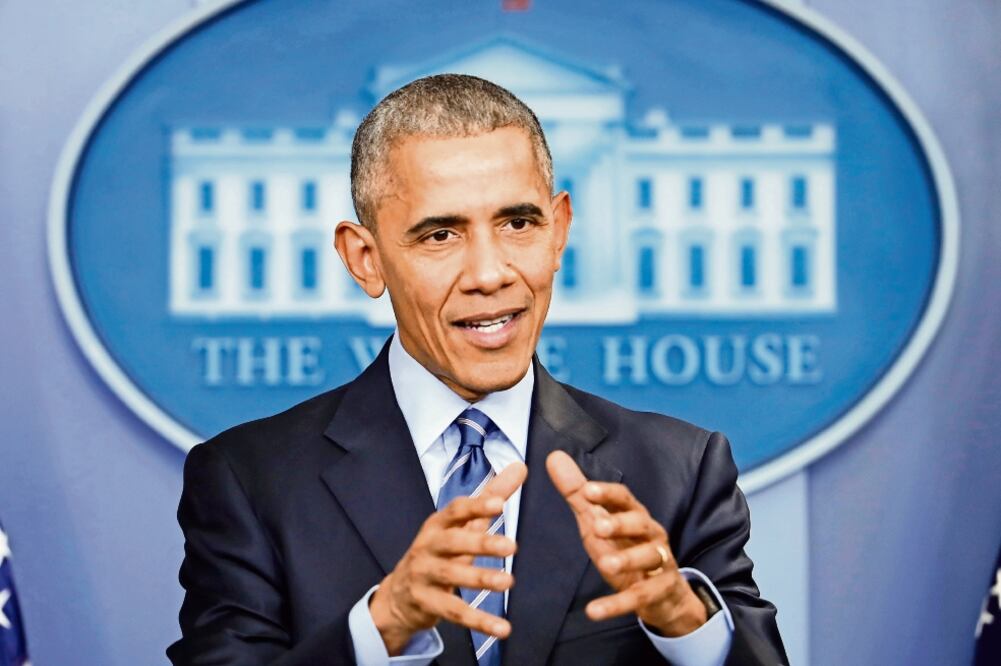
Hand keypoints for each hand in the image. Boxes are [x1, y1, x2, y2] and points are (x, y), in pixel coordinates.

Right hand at [369, 462, 527, 654]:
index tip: (500, 503)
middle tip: (512, 546)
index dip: (477, 506)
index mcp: (439, 524)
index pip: (456, 510)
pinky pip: (454, 612)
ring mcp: (424, 575)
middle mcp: (428, 546)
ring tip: (508, 582)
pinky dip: (479, 621)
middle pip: (453, 542)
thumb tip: (521, 466)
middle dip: (481, 543)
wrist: (400, 594)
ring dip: (480, 579)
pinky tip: (502, 628)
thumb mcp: (462, 524)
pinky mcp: (427, 603)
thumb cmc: (440, 551)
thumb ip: (492, 496)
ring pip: (452, 576)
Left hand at [546, 451, 707, 636]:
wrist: (663, 593)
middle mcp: (651, 535)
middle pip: (641, 524)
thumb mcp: (599, 521)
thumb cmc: (625, 547)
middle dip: (621, 523)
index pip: (624, 498)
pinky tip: (594, 611)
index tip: (587, 491)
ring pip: (647, 558)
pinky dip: (616, 605)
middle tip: (598, 526)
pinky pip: (638, 598)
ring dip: (627, 560)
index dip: (607, 494)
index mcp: (635, 515)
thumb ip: (577, 494)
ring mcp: (658, 563)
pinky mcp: (658, 592)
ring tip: (606, 565)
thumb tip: (553, 456)